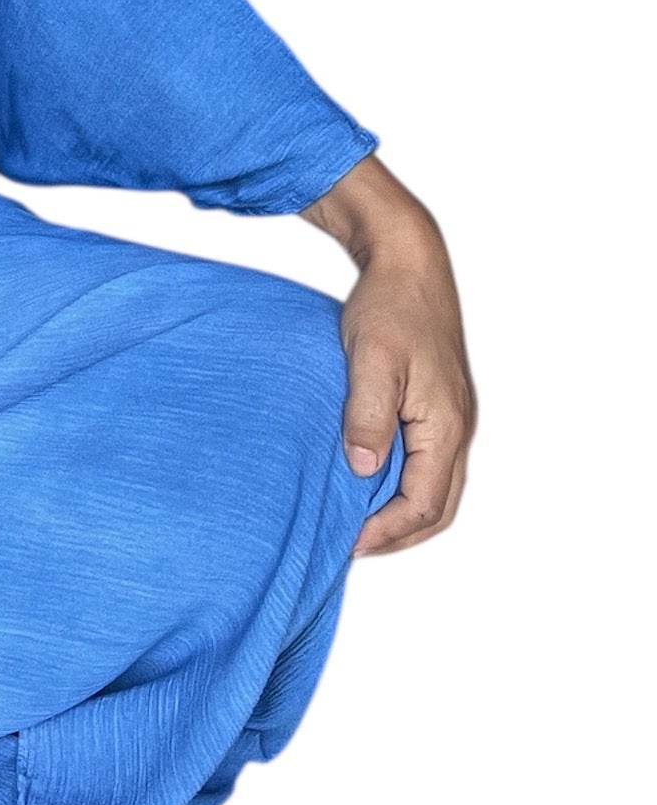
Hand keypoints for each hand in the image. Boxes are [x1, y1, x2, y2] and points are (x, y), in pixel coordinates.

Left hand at [301, 154, 476, 558]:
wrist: (409, 261)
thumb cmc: (390, 305)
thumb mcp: (372, 360)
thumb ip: (367, 416)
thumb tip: (362, 470)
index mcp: (446, 425)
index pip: (424, 504)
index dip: (386, 531)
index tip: (347, 541)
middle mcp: (457, 427)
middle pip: (436, 506)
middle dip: (397, 533)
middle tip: (351, 544)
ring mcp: (451, 416)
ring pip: (434, 486)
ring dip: (400, 510)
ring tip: (356, 520)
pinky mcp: (438, 404)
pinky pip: (426, 460)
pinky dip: (401, 482)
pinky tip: (367, 478)